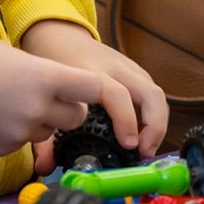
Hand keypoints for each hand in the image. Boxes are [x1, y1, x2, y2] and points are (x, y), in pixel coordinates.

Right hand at [0, 34, 108, 158]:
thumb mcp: (9, 53)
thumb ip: (39, 73)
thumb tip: (54, 86)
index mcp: (43, 77)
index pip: (94, 89)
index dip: (93, 90)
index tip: (86, 89)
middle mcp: (37, 109)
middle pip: (77, 117)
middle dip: (67, 108)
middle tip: (44, 96)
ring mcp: (19, 133)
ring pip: (47, 132)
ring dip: (39, 121)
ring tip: (7, 103)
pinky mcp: (2, 150)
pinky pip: (21, 143)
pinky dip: (13, 133)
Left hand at [20, 18, 169, 154]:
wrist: (60, 35)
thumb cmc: (53, 65)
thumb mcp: (48, 95)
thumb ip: (45, 134)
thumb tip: (45, 168)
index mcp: (90, 73)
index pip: (116, 94)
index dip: (126, 120)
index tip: (128, 145)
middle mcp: (115, 68)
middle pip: (150, 92)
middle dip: (154, 125)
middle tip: (145, 152)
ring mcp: (130, 68)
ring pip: (157, 94)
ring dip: (158, 123)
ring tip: (147, 149)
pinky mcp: (136, 71)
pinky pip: (153, 94)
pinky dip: (154, 116)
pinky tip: (144, 135)